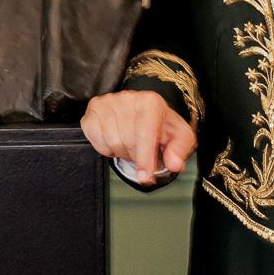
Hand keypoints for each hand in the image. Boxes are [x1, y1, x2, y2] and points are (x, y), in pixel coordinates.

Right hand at [80, 90, 197, 185]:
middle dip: (135, 156)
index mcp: (151, 102)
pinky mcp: (93, 109)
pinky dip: (105, 147)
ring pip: (110, 141)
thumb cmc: (160, 125)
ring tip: (129, 144)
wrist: (143, 112)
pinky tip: (115, 139)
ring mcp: (108, 102)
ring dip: (121, 151)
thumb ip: (180, 149)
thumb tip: (174, 164)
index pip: (145, 133)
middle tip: (141, 153)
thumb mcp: (178, 136)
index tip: (145, 177)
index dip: (145, 159)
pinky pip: (95, 139)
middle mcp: (128, 98)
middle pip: (127, 140)